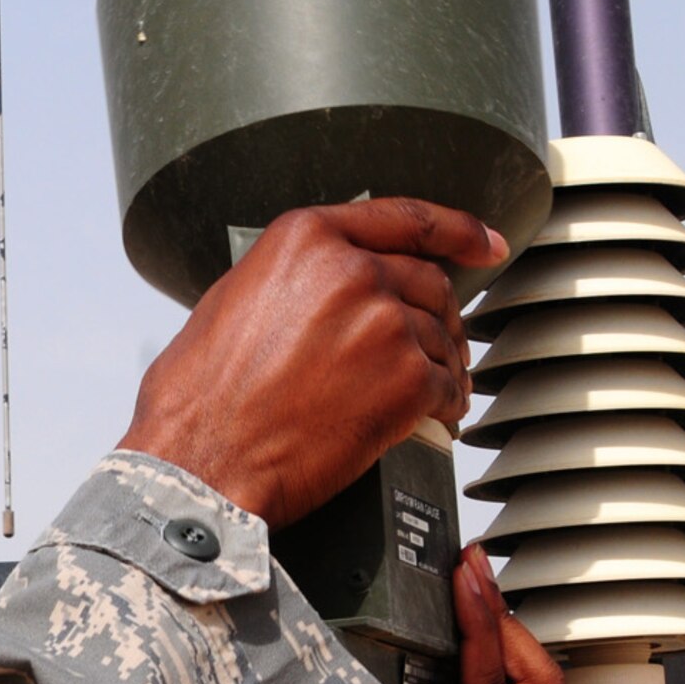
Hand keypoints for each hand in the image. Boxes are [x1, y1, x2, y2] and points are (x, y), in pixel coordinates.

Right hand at [119, 199, 507, 529]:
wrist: (203, 464)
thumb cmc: (199, 400)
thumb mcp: (228, 304)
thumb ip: (289, 278)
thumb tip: (319, 286)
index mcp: (305, 241)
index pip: (403, 219)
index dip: (457, 230)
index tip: (485, 243)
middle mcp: (352, 273)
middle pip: (428, 283)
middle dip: (436, 315)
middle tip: (433, 343)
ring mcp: (385, 325)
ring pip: (442, 336)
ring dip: (440, 364)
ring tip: (425, 392)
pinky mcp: (407, 382)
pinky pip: (448, 387)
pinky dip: (445, 404)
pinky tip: (432, 417)